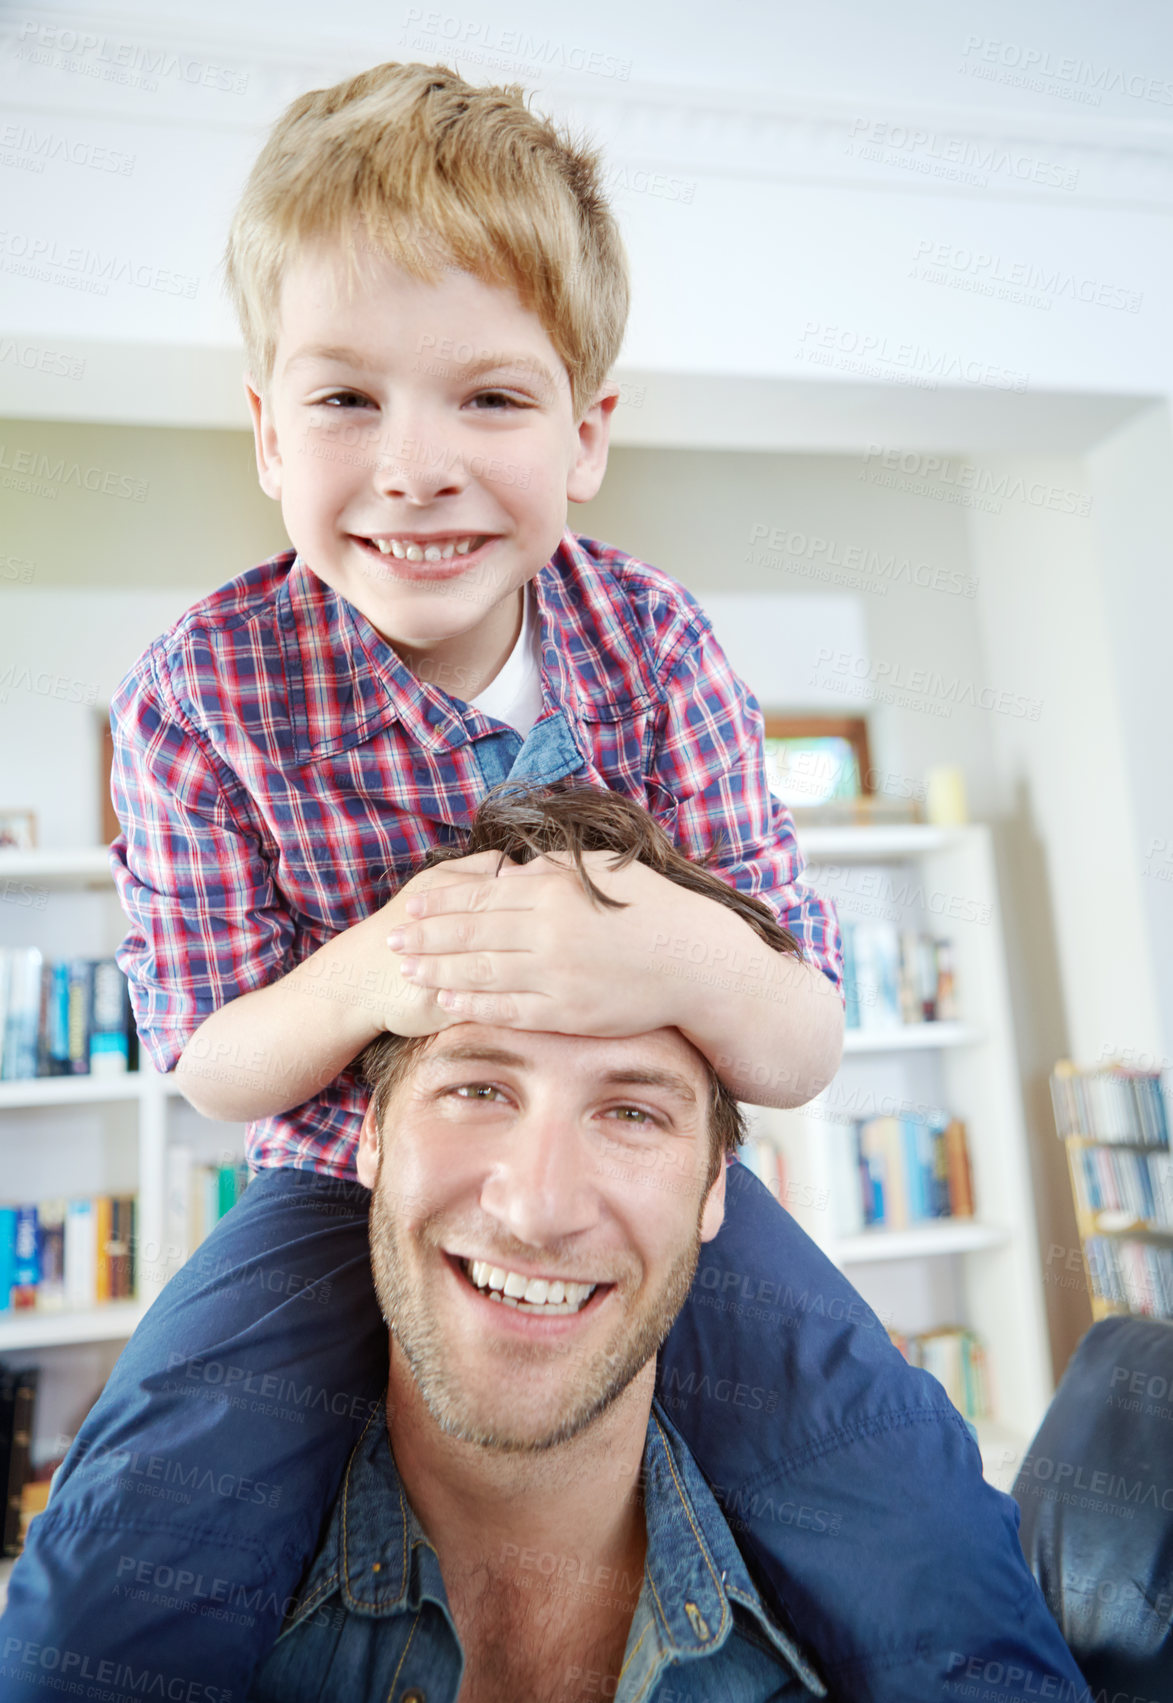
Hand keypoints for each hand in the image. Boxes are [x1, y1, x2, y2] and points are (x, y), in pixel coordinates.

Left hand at [384, 850, 692, 1034]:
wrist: (697, 963)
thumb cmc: (655, 909)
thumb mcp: (604, 872)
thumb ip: (554, 870)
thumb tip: (512, 869)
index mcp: (556, 891)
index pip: (481, 894)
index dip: (440, 902)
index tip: (410, 906)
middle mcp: (550, 932)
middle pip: (471, 933)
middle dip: (426, 938)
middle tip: (391, 941)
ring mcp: (557, 976)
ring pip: (482, 972)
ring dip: (438, 972)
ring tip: (407, 971)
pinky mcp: (567, 1013)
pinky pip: (508, 1009)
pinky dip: (473, 1004)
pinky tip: (446, 1000)